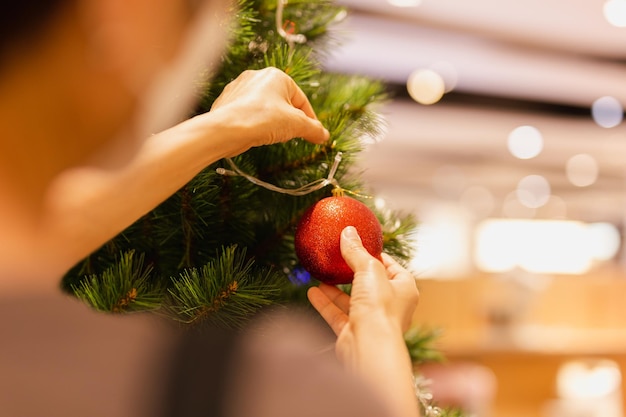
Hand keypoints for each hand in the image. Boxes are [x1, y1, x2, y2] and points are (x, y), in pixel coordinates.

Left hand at [208, 67, 328, 155]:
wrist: (226, 129)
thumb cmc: (262, 120)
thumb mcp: (296, 125)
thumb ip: (313, 129)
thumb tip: (324, 135)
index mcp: (277, 76)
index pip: (301, 100)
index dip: (310, 120)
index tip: (314, 134)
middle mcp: (257, 77)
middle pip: (283, 103)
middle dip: (289, 120)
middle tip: (291, 136)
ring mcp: (239, 88)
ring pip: (264, 108)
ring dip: (271, 122)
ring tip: (271, 135)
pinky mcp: (227, 101)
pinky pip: (248, 113)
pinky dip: (254, 123)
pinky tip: (254, 134)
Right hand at [307, 225, 418, 364]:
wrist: (369, 347)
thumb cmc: (380, 308)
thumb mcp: (368, 270)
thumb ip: (356, 251)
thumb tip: (348, 232)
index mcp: (404, 289)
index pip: (392, 267)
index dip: (377, 256)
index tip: (360, 246)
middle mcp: (391, 306)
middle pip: (370, 284)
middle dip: (353, 273)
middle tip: (339, 260)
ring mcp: (372, 320)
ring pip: (352, 300)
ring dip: (336, 290)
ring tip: (321, 276)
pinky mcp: (354, 333)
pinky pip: (338, 315)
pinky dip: (326, 304)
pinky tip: (312, 292)